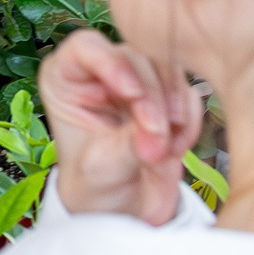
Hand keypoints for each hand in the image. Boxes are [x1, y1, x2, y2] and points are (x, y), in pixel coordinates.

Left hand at [37, 29, 195, 223]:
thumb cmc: (96, 183)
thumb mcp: (103, 167)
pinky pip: (187, 93)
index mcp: (66, 78)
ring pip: (166, 70)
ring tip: (165, 149)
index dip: (112, 63)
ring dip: (172, 110)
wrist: (123, 207)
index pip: (86, 47)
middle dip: (151, 99)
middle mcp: (100, 70)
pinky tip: (175, 148)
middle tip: (156, 138)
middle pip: (134, 57)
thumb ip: (128, 143)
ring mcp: (136, 79)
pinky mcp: (167, 94)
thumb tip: (157, 129)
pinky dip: (187, 121)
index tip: (132, 94)